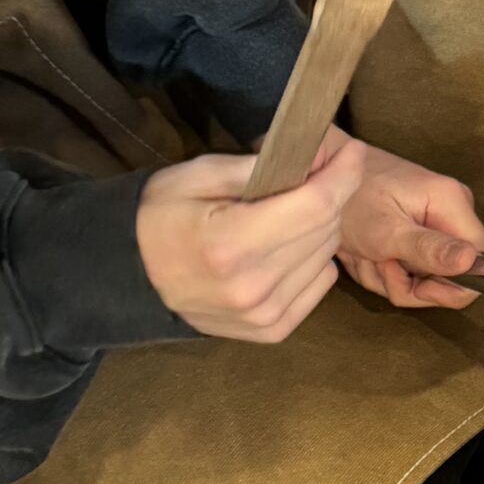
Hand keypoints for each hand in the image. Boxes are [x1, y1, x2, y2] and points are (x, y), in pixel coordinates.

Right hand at [135, 136, 367, 340]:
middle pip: (325, 229)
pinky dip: (312, 260)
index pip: (315, 206)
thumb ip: (260, 166)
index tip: (352, 153)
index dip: (343, 175)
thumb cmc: (160, 216)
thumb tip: (318, 156)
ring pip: (328, 256)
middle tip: (308, 177)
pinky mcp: (272, 330)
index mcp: (231, 243)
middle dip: (327, 196)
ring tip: (283, 217)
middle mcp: (252, 287)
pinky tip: (280, 249)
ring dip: (318, 229)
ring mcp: (264, 315)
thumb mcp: (197, 174)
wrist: (130, 275)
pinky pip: (321, 283)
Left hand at [331, 132, 483, 309]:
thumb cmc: (348, 196)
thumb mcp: (385, 230)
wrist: (319, 176)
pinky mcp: (418, 235)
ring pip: (426, 281)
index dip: (452, 287)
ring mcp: (434, 226)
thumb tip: (473, 261)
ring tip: (365, 253)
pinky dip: (382, 271)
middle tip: (378, 261)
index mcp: (453, 204)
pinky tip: (365, 252)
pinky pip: (409, 273)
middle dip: (409, 283)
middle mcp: (451, 214)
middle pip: (451, 278)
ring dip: (389, 277)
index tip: (416, 285)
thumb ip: (430, 249)